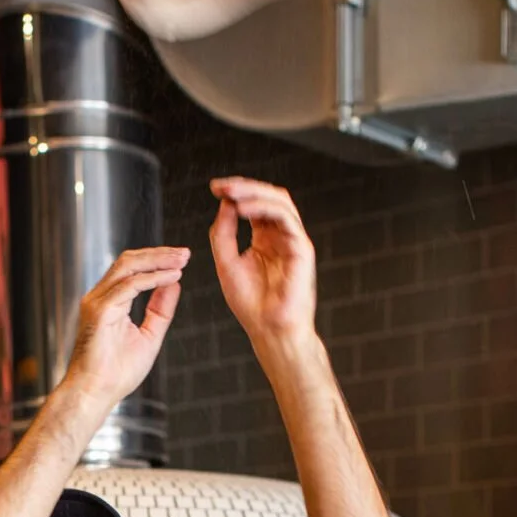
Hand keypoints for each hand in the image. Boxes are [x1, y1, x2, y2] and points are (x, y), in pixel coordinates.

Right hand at [64, 245, 189, 407]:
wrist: (95, 393)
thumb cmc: (116, 373)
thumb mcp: (149, 335)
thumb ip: (160, 310)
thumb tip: (173, 284)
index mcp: (110, 302)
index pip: (132, 269)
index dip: (157, 260)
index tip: (181, 259)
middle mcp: (100, 297)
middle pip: (129, 260)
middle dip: (159, 254)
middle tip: (185, 253)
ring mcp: (97, 302)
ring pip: (128, 266)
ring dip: (158, 260)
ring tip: (181, 260)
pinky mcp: (99, 311)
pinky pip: (129, 286)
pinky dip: (152, 279)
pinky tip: (171, 277)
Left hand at [209, 177, 315, 359]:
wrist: (268, 330)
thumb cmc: (251, 304)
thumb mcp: (226, 263)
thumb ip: (223, 234)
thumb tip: (224, 203)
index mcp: (264, 239)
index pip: (253, 204)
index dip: (236, 192)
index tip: (214, 188)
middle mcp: (280, 236)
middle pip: (268, 196)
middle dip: (244, 186)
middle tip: (221, 186)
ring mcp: (293, 241)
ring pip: (280, 201)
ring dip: (254, 193)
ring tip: (231, 193)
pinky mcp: (302, 249)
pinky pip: (286, 219)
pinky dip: (264, 209)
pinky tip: (243, 209)